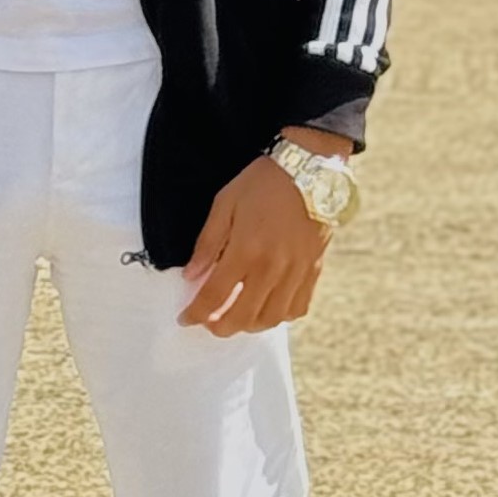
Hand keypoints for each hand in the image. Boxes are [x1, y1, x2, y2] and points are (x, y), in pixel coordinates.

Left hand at [177, 138, 341, 336]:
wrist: (310, 169)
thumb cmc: (263, 183)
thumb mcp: (225, 203)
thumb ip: (207, 242)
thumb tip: (191, 275)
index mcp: (246, 250)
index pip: (214, 296)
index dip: (195, 313)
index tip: (184, 319)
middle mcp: (272, 268)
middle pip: (242, 317)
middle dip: (220, 327)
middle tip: (209, 323)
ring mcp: (295, 273)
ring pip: (271, 319)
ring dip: (249, 326)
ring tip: (236, 317)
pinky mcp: (312, 271)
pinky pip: (297, 308)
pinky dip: (280, 316)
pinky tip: (268, 307)